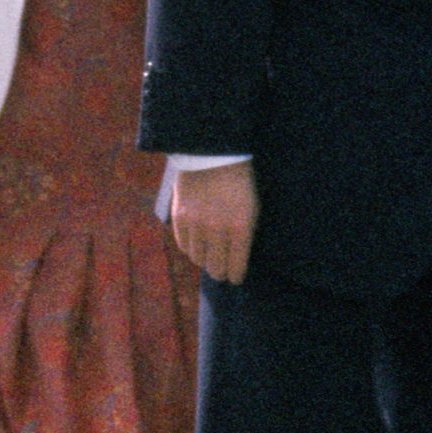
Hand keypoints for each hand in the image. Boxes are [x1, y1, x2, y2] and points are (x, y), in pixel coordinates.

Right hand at [171, 161, 258, 284]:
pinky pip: (184, 245)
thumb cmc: (238, 181)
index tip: (235, 278)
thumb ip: (245, 234)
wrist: (212, 153)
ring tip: (209, 254)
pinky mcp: (179, 217)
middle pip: (215, 268)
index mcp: (240, 227)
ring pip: (198, 258)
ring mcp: (196, 224)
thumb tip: (237, 258)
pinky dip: (190, 247)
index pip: (236, 266)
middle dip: (220, 272)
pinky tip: (197, 243)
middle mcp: (217, 229)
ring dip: (205, 259)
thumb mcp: (252, 207)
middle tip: (222, 270)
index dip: (236, 276)